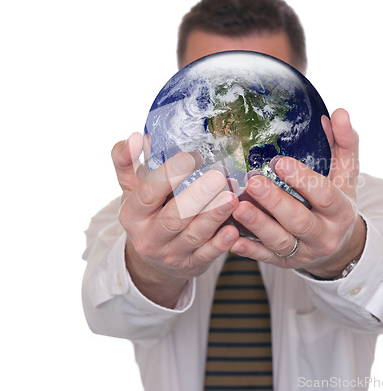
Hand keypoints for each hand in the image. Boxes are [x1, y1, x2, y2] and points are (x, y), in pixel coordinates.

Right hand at [112, 133, 239, 306]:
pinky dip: (221, 244)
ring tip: (231, 198)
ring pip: (193, 235)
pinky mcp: (191, 265)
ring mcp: (171, 254)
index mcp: (132, 214)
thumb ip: (128, 162)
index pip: (148, 193)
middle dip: (196, 197)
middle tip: (217, 177)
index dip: (168, 175)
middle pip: (173, 217)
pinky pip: (207, 255)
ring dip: (214, 217)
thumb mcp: (131, 190)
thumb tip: (135, 137)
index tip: (191, 157)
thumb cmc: (146, 214)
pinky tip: (233, 229)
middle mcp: (149, 237)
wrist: (152, 261)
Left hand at [230, 108, 365, 278]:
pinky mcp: (285, 263)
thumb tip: (338, 112)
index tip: (279, 161)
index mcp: (340, 211)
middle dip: (275, 202)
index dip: (302, 178)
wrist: (338, 248)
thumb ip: (344, 144)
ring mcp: (304, 252)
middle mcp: (324, 235)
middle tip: (253, 181)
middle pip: (299, 220)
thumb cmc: (336, 204)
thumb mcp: (346, 176)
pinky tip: (232, 239)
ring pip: (280, 241)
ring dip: (258, 225)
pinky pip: (266, 258)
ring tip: (237, 206)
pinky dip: (249, 250)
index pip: (324, 194)